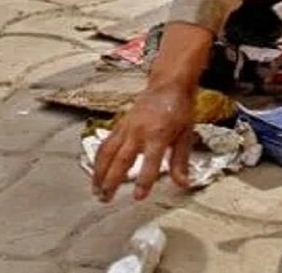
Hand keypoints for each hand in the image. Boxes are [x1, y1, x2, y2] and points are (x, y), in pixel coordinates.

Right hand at [92, 21, 212, 201]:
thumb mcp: (186, 135)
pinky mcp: (120, 123)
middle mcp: (139, 131)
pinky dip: (99, 158)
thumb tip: (183, 183)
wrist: (168, 84)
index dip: (144, 181)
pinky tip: (96, 170)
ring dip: (99, 172)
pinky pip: (106, 143)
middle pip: (122, 159)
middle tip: (105, 198)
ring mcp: (127, 126)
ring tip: (95, 189)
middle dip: (112, 180)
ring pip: (108, 152)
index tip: (138, 196)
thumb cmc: (179, 108)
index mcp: (158, 134)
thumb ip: (180, 161)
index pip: (150, 162)